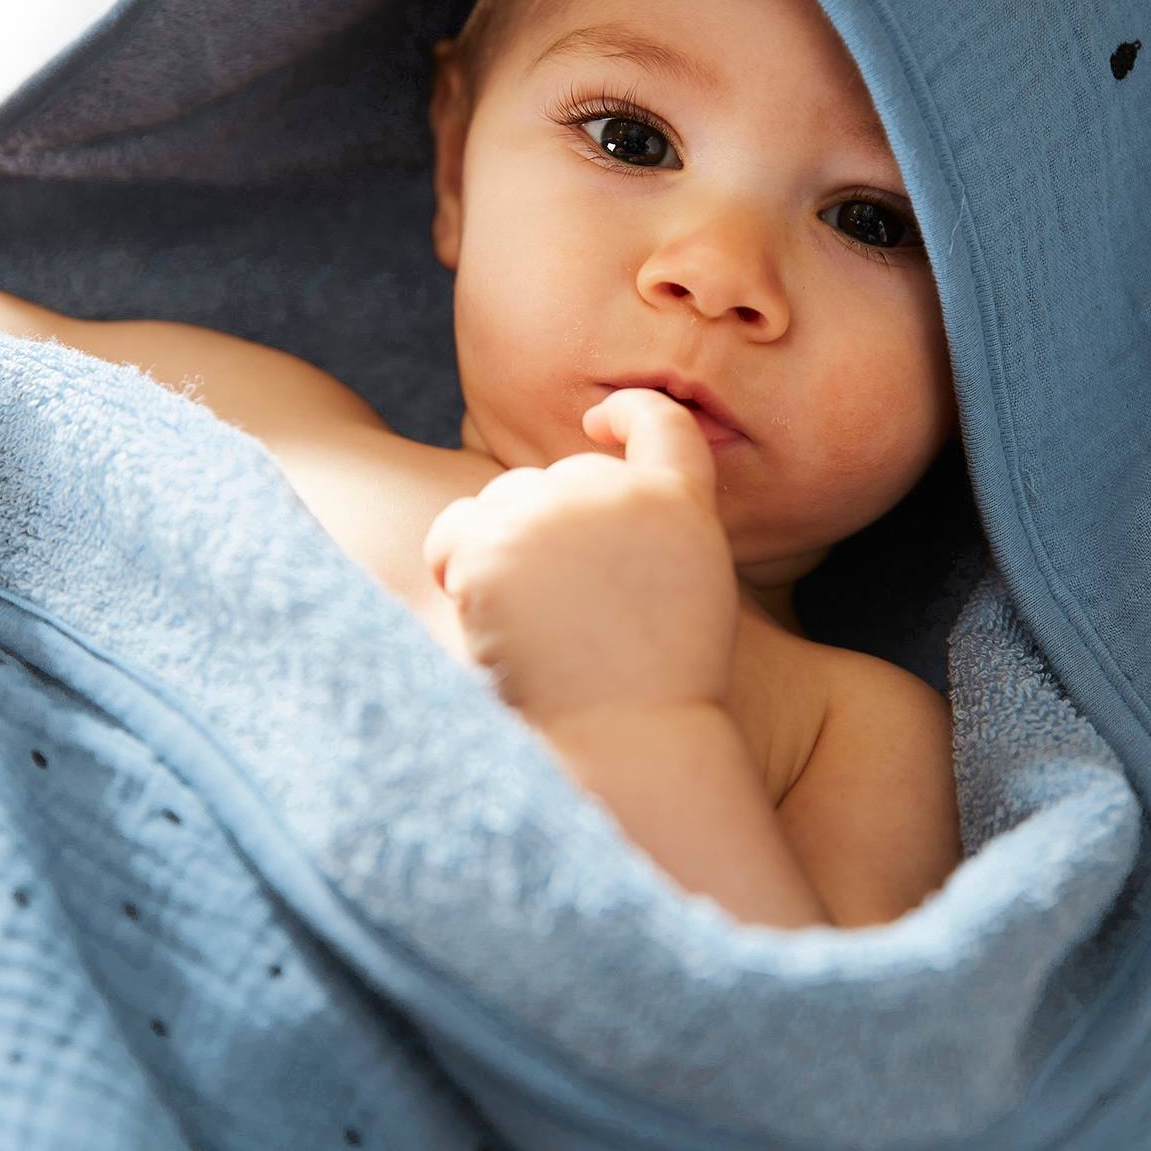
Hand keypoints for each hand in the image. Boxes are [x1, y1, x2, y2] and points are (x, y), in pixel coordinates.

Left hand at [421, 388, 739, 725]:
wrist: (628, 739)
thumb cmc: (661, 687)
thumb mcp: (695, 589)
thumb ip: (659, 529)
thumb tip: (606, 496)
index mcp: (678, 504)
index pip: (660, 421)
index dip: (628, 412)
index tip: (598, 421)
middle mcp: (614, 493)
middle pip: (561, 477)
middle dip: (549, 524)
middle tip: (563, 606)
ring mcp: (552, 515)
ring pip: (501, 500)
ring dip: (500, 546)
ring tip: (528, 621)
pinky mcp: (494, 545)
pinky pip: (454, 532)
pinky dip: (456, 566)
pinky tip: (484, 616)